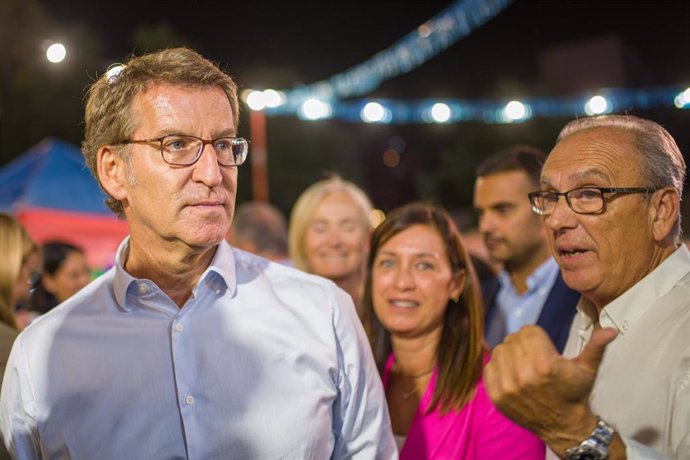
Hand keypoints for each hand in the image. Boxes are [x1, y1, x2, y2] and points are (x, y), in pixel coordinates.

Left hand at [484, 325, 617, 453]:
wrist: (564, 427)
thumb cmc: (574, 394)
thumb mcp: (587, 369)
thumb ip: (596, 346)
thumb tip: (612, 330)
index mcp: (544, 364)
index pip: (528, 331)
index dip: (537, 336)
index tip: (544, 347)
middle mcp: (523, 375)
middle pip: (513, 339)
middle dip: (524, 344)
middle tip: (534, 356)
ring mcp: (507, 387)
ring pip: (499, 350)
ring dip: (510, 354)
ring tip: (524, 364)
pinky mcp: (496, 396)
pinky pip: (488, 368)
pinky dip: (498, 368)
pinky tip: (512, 374)